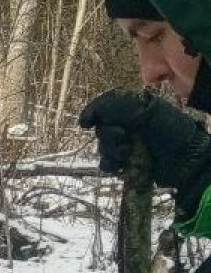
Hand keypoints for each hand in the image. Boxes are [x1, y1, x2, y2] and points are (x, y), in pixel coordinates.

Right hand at [80, 91, 210, 209]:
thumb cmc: (170, 130)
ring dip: (112, 150)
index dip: (93, 113)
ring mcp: (127, 144)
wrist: (185, 158)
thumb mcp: (144, 111)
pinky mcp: (126, 163)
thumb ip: (114, 108)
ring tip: (127, 153)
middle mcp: (127, 125)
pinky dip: (110, 164)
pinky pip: (107, 163)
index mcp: (132, 108)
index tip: (86, 123)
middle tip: (123, 136)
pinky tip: (119, 165)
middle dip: (108, 134)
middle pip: (101, 128)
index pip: (104, 106)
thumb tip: (87, 115)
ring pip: (103, 147)